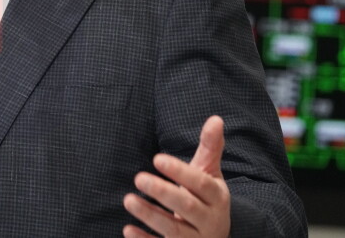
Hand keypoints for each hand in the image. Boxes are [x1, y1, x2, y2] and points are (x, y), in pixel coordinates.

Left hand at [123, 115, 230, 236]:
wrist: (216, 236)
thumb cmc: (206, 198)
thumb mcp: (210, 174)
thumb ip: (210, 148)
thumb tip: (215, 118)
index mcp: (217, 197)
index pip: (201, 184)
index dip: (180, 172)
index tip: (157, 158)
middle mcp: (209, 220)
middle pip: (187, 206)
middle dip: (163, 192)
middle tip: (138, 177)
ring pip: (174, 229)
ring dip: (150, 215)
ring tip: (128, 199)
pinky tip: (127, 230)